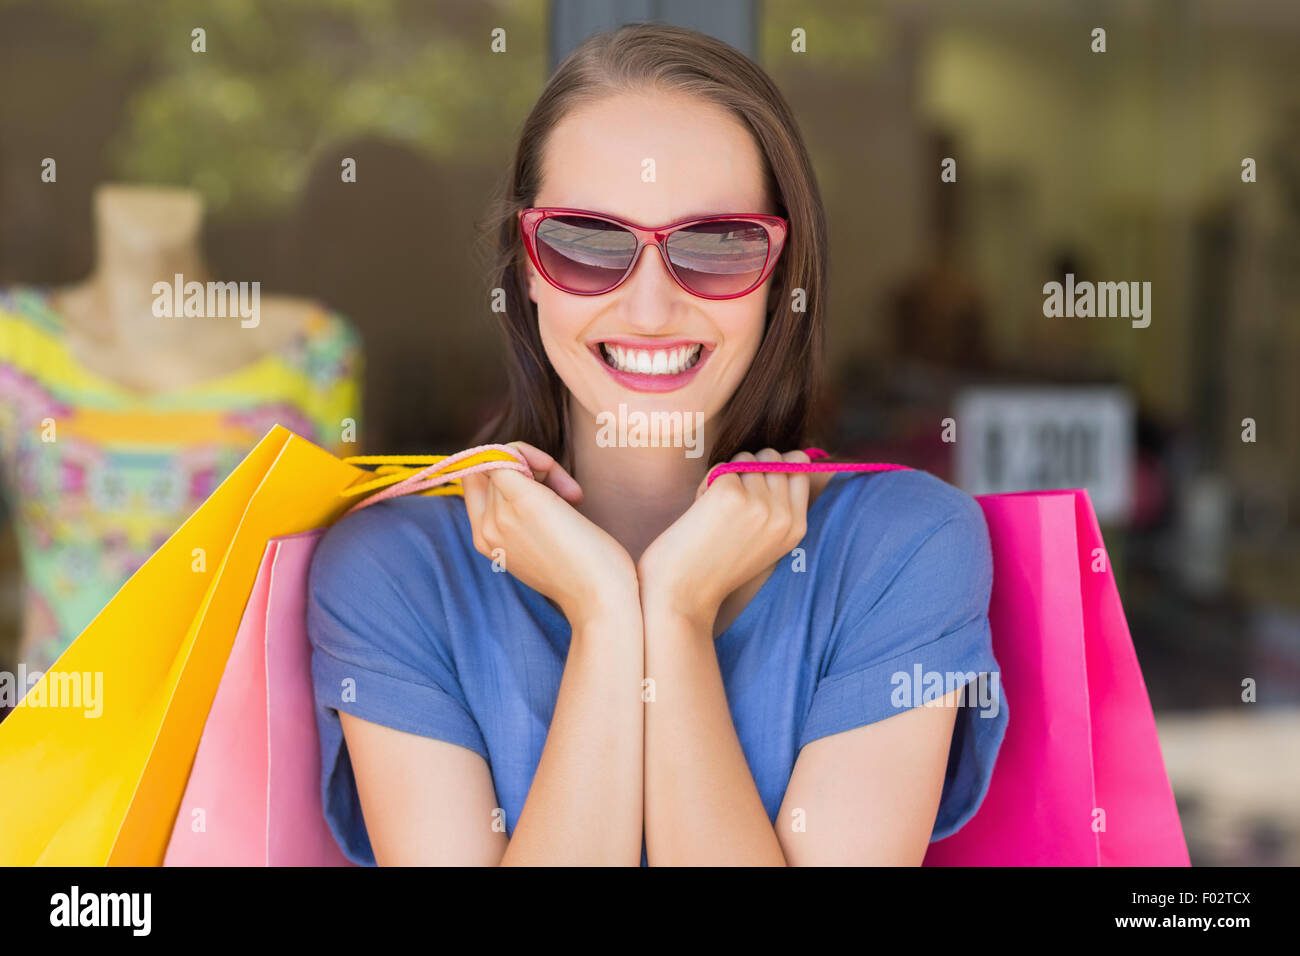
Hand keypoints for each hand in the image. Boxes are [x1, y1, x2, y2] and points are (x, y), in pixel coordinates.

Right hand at [461, 442, 637, 628]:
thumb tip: (531, 475)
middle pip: (494, 469)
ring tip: (574, 498)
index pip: (476, 482)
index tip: (546, 491)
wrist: (601, 600)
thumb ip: (523, 518)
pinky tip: (568, 488)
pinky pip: (510, 453)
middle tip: (568, 495)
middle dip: (531, 470)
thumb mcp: (541, 545)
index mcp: (486, 541)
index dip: (505, 473)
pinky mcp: (522, 500)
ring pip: (507, 460)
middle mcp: (485, 528)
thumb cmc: (584, 573)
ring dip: (544, 467)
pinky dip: (536, 456)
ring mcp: (500, 515)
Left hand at [636, 449, 811, 629]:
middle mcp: (783, 515)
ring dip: (727, 475)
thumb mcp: (763, 543)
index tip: (753, 483)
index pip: (798, 468)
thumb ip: (777, 508)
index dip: (774, 466)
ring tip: (714, 509)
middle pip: (773, 457)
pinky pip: (722, 468)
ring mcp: (759, 504)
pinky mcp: (730, 495)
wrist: (682, 594)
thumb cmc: (716, 565)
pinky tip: (701, 512)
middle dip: (749, 466)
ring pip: (746, 458)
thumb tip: (778, 459)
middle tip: (730, 499)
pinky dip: (707, 483)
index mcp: (796, 528)